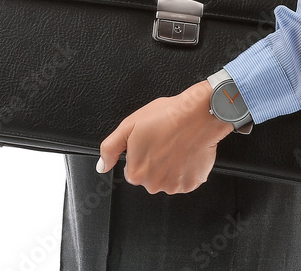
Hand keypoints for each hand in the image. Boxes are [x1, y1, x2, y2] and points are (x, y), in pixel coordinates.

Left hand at [97, 80, 234, 193]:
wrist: (198, 114)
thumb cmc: (166, 116)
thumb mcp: (129, 125)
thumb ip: (110, 148)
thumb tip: (101, 166)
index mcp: (136, 172)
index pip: (132, 169)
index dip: (140, 152)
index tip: (150, 140)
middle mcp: (154, 185)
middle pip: (150, 176)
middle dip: (155, 161)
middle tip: (163, 140)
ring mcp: (174, 186)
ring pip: (168, 178)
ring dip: (171, 166)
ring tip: (176, 144)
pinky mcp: (192, 183)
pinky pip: (186, 179)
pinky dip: (186, 168)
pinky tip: (186, 151)